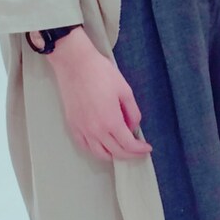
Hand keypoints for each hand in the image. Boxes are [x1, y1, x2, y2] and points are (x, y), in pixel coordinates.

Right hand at [46, 28, 152, 161]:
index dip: (140, 149)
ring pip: (99, 153)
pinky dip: (96, 150)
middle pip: (116, 152)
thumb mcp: (125, 91)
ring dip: (113, 155)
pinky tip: (103, 145)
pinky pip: (85, 146)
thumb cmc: (101, 73)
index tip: (147, 148)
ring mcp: (82, 129)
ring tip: (122, 150)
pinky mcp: (73, 125)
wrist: (75, 64)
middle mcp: (96, 130)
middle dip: (130, 154)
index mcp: (111, 121)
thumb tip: (133, 127)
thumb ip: (132, 112)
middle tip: (138, 150)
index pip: (128, 145)